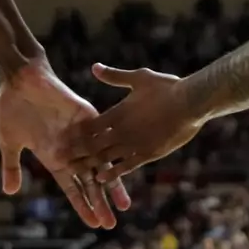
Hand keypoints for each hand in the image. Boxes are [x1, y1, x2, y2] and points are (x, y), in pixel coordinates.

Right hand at [0, 61, 131, 228]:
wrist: (19, 77)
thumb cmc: (11, 108)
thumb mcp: (9, 142)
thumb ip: (11, 166)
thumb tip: (9, 192)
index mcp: (54, 157)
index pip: (72, 188)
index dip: (83, 206)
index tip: (93, 224)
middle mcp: (71, 149)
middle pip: (90, 181)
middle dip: (100, 202)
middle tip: (111, 224)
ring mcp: (81, 133)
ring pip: (100, 162)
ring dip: (112, 183)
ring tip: (123, 204)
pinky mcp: (86, 115)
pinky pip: (101, 136)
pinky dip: (110, 151)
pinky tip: (123, 168)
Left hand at [62, 65, 204, 182]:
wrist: (191, 102)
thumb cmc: (167, 87)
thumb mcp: (139, 78)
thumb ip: (115, 76)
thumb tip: (94, 67)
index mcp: (118, 111)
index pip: (89, 125)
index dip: (74, 133)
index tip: (59, 137)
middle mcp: (122, 130)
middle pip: (92, 144)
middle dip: (75, 151)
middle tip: (57, 158)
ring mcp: (134, 144)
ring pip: (105, 158)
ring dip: (89, 166)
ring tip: (73, 172)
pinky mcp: (148, 154)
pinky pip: (126, 167)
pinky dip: (112, 174)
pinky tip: (100, 181)